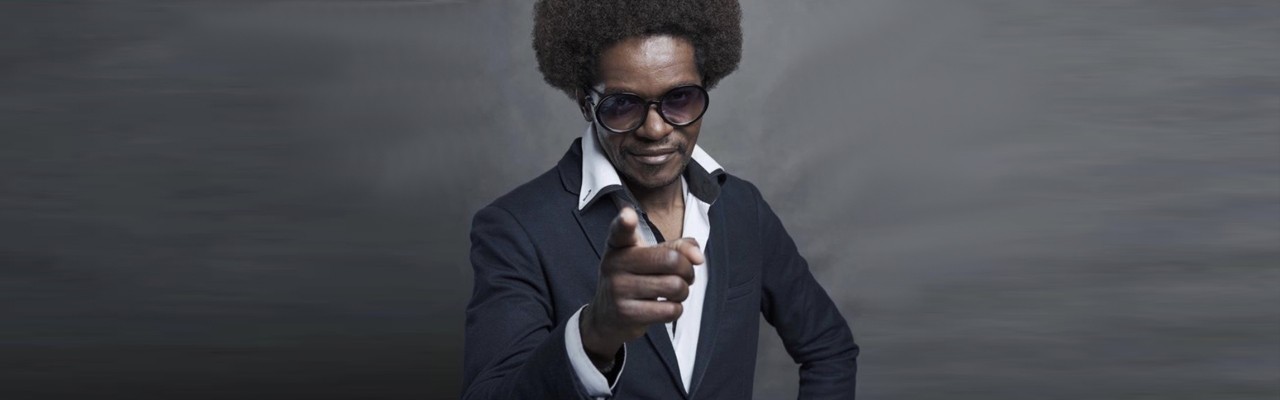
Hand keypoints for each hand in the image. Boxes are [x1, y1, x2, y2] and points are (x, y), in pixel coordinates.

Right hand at [580, 207, 704, 369]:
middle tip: (682, 275)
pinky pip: (670, 310)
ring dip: (683, 291)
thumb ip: (676, 248)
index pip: (621, 230)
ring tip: (672, 292)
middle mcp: (615, 263)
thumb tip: (698, 257)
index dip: (625, 222)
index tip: (628, 216)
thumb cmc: (634, 280)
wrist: (608, 317)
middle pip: (671, 260)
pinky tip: (663, 307)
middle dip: (687, 270)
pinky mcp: (627, 313)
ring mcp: (618, 289)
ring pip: (675, 286)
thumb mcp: (648, 257)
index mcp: (619, 244)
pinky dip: (676, 309)